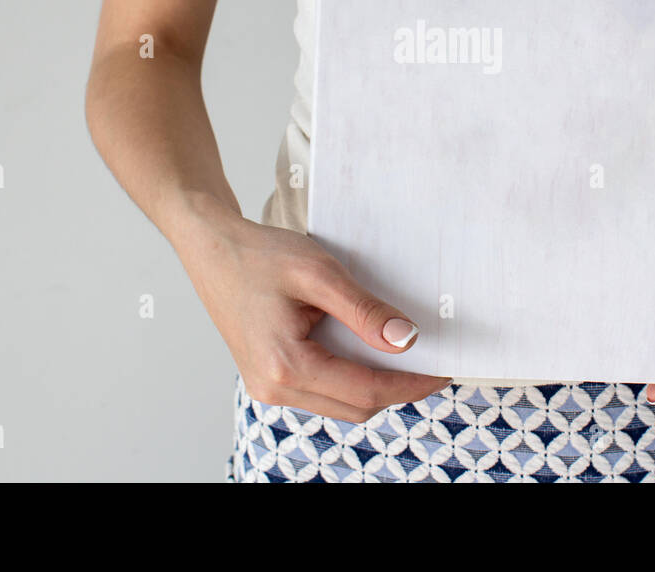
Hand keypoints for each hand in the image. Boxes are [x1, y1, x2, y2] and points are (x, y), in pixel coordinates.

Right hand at [175, 200, 450, 422]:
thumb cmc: (259, 255)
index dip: (412, 384)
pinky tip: (365, 351)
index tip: (444, 371)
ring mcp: (267, 387)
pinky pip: (321, 392)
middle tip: (431, 362)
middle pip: (356, 407)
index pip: (367, 391)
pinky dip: (349, 378)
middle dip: (398, 389)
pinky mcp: (267, 378)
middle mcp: (273, 388)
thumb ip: (364, 311)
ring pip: (340, 404)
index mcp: (285, 366)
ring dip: (373, 386)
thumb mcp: (319, 273)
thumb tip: (407, 342)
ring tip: (402, 356)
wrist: (211, 248)